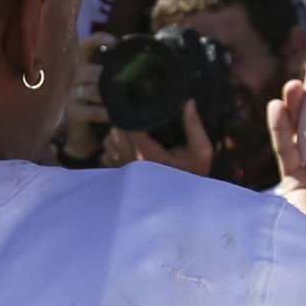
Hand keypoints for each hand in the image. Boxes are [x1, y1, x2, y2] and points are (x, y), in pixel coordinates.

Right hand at [62, 32, 113, 160]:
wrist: (86, 134)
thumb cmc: (103, 104)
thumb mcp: (109, 84)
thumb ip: (118, 72)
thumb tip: (147, 57)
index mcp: (84, 66)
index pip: (85, 47)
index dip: (96, 40)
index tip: (113, 40)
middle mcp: (75, 79)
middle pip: (86, 70)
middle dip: (103, 73)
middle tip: (122, 78)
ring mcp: (72, 96)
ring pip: (89, 90)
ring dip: (105, 94)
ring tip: (120, 98)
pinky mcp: (74, 114)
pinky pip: (89, 111)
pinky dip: (102, 112)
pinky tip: (113, 115)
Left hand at [101, 100, 215, 176]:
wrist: (185, 203)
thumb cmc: (193, 176)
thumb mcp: (200, 152)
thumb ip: (193, 126)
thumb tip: (189, 102)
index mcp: (149, 155)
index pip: (129, 127)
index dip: (133, 115)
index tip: (142, 111)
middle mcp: (131, 164)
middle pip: (116, 132)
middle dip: (125, 123)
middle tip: (139, 121)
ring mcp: (123, 173)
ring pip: (108, 143)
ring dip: (117, 136)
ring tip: (132, 135)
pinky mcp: (118, 179)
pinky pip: (105, 157)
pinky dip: (112, 150)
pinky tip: (127, 150)